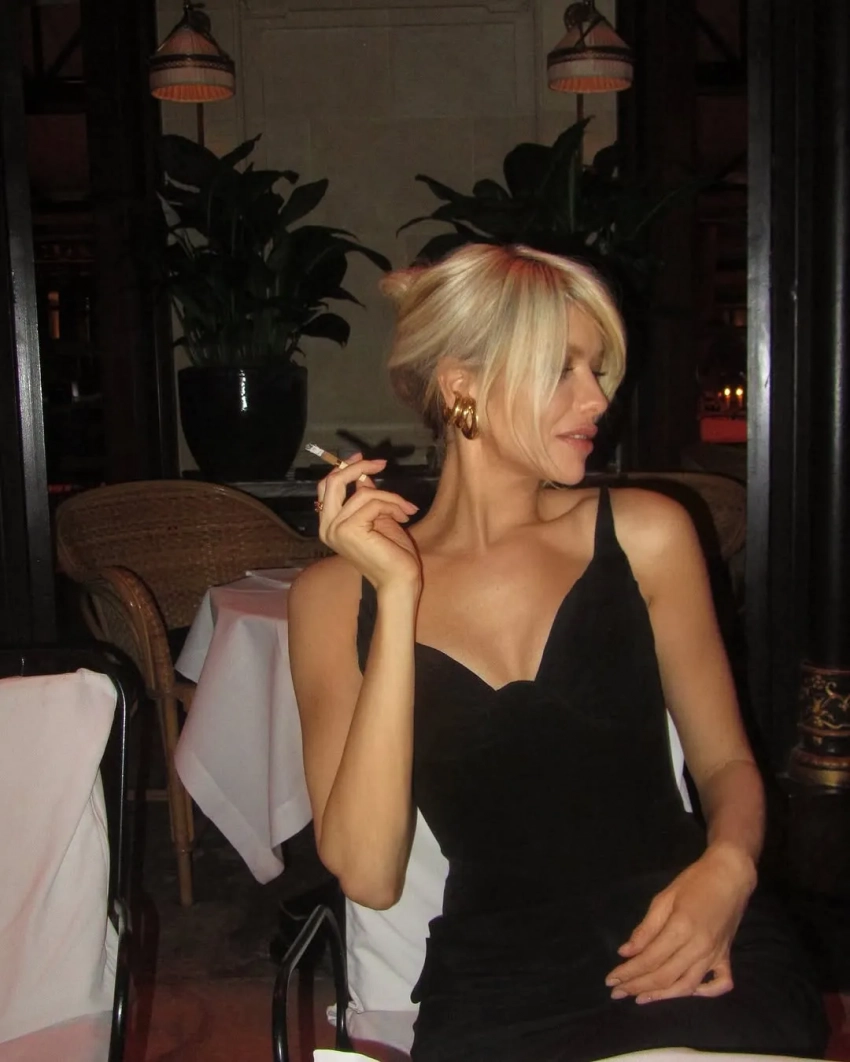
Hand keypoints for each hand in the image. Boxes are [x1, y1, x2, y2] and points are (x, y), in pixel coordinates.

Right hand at [316, 454, 421, 590]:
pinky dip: (392, 505)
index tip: (364, 459)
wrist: (399, 581)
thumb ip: (366, 498)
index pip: (327, 487)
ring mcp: (335, 529)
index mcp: (328, 525)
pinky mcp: (348, 530)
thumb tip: (363, 476)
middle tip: (381, 464)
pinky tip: (404, 517)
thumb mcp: (378, 518)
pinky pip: (373, 503)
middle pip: (333, 482)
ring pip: (363, 493)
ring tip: (405, 510)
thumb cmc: (391, 554)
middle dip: (358, 468)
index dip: (345, 468)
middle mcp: (326, 527)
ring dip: (390, 497)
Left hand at [605, 845, 755, 1004]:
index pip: (650, 959)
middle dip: (637, 987)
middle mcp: (699, 947)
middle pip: (664, 976)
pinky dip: (705, 993)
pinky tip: (686, 992)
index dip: (629, 972)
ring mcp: (715, 955)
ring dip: (662, 996)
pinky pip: (719, 984)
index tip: (610, 980)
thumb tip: (626, 952)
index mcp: (681, 929)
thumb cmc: (695, 881)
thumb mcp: (664, 898)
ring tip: (640, 999)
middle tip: (617, 992)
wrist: (730, 874)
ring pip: (687, 986)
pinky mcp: (726, 956)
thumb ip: (645, 928)